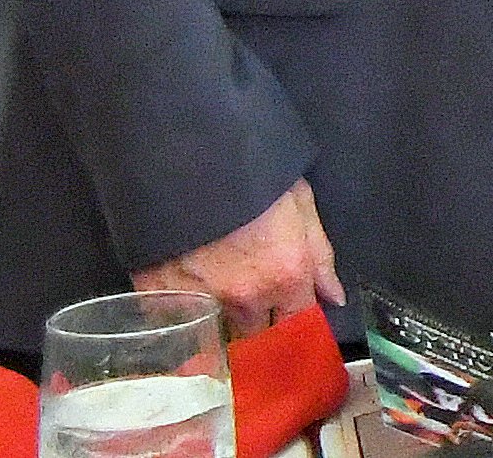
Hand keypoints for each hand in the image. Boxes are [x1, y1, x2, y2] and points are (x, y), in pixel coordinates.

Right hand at [132, 178, 342, 333]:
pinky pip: (177, 325)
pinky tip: (185, 301)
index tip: (291, 324)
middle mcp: (245, 297)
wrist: (190, 156)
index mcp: (285, 274)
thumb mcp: (300, 203)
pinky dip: (183, 319)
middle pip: (257, 335)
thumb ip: (320, 256)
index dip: (298, 327)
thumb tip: (334, 295)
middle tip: (252, 307)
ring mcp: (200, 301)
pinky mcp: (159, 297)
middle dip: (259, 327)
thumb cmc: (251, 174)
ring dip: (223, 327)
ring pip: (217, 335)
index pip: (300, 324)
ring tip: (218, 302)